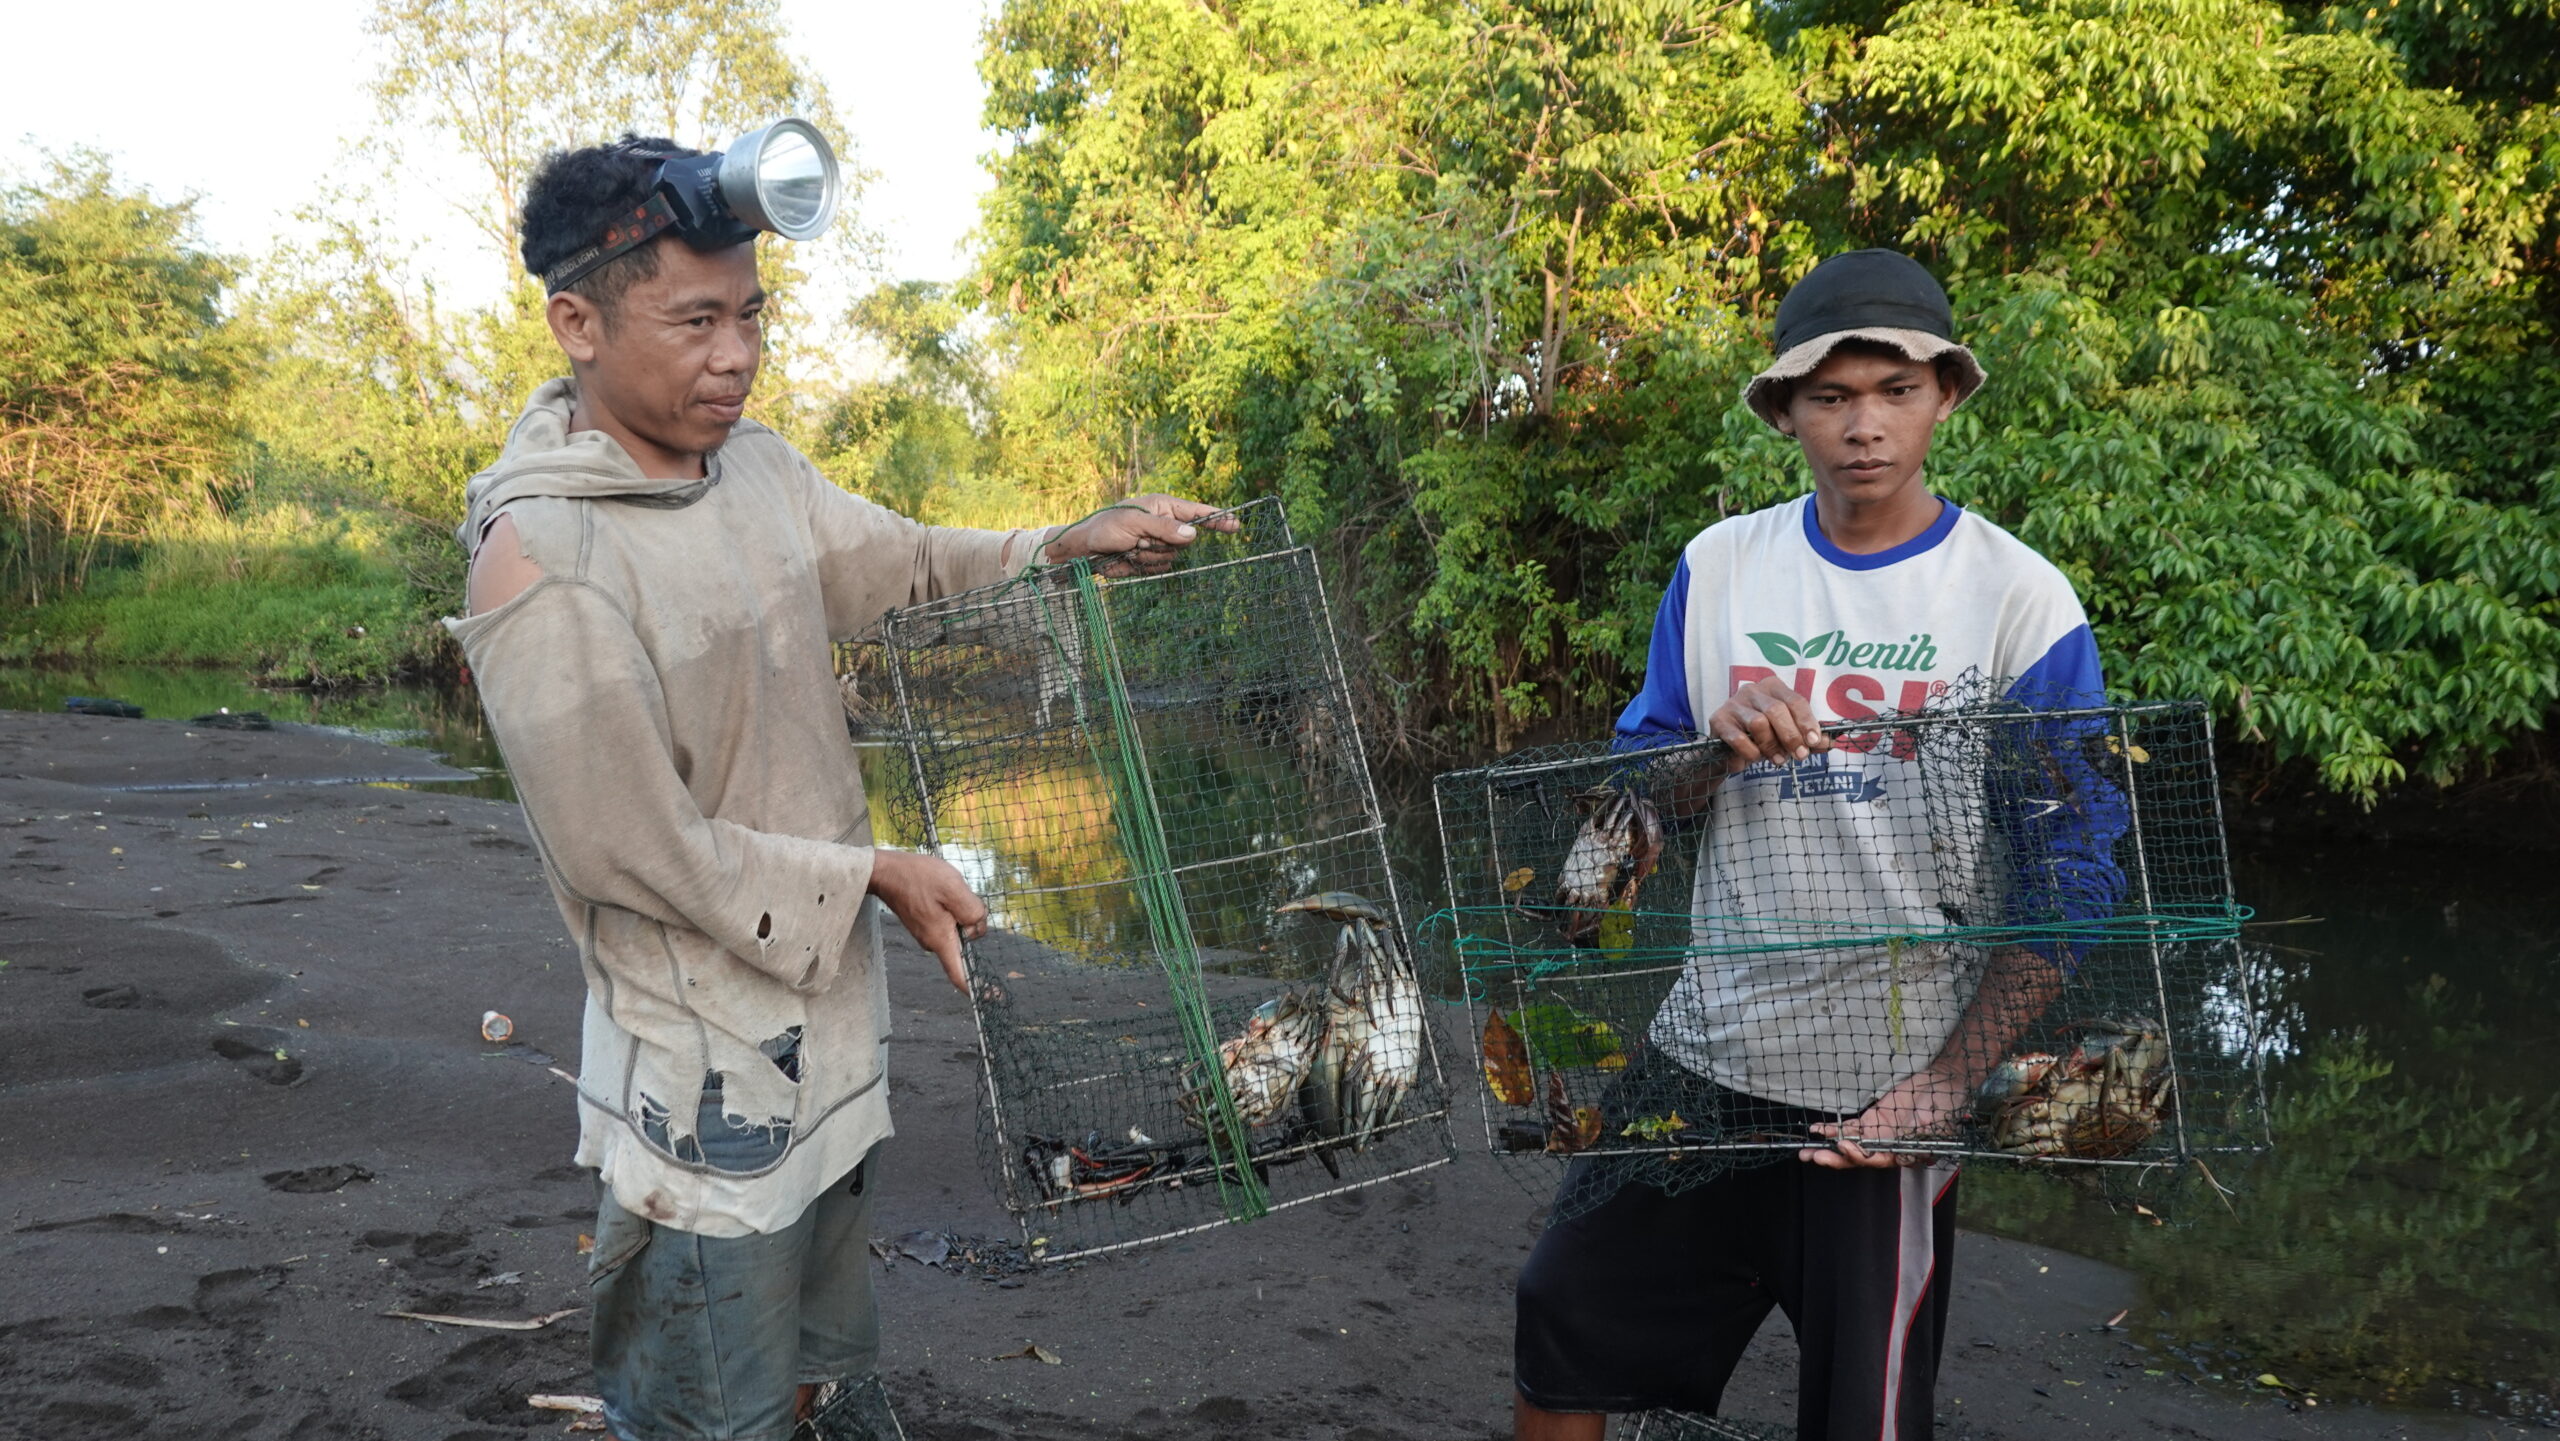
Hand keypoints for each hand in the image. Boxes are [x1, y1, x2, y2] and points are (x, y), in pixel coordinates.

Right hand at [866, 849, 988, 992]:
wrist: (886, 871)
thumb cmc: (918, 877)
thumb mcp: (953, 888)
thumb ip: (971, 911)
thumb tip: (977, 929)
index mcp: (941, 939)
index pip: (960, 974)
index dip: (977, 988)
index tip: (993, 996)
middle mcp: (932, 942)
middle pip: (964, 944)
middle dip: (971, 924)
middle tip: (960, 895)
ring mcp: (926, 933)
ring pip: (957, 929)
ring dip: (960, 911)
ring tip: (946, 889)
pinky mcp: (923, 923)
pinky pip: (947, 921)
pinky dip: (951, 907)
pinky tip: (941, 890)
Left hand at [1044, 494, 1239, 575]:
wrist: (1086, 549)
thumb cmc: (1106, 527)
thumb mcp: (1135, 523)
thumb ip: (1165, 528)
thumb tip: (1193, 534)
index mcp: (1163, 507)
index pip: (1197, 512)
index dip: (1218, 519)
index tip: (1236, 525)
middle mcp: (1165, 524)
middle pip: (1185, 540)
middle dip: (1163, 543)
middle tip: (1139, 539)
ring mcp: (1159, 543)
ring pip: (1173, 557)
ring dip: (1151, 556)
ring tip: (1131, 547)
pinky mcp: (1152, 560)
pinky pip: (1161, 568)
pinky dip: (1146, 566)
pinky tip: (1130, 558)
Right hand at [1705, 677, 1831, 773]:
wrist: (1728, 750)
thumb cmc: (1762, 738)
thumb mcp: (1788, 735)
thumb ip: (1807, 737)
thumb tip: (1829, 742)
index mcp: (1773, 686)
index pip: (1795, 700)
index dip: (1806, 722)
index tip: (1814, 741)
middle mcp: (1752, 689)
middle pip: (1777, 710)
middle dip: (1791, 736)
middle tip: (1799, 756)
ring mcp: (1733, 703)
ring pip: (1759, 723)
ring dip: (1771, 746)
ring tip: (1777, 760)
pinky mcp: (1718, 719)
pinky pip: (1739, 738)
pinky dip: (1751, 752)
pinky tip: (1754, 758)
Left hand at [1801, 1064, 1969, 1169]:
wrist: (1942, 1083)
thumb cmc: (1944, 1108)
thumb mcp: (1934, 1129)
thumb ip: (1915, 1144)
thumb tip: (1900, 1159)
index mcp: (1904, 1155)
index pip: (1876, 1161)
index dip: (1859, 1156)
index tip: (1845, 1146)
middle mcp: (1888, 1148)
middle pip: (1857, 1158)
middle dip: (1836, 1159)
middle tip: (1816, 1157)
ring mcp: (1877, 1134)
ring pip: (1849, 1145)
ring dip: (1828, 1149)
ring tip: (1806, 1152)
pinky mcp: (1871, 1120)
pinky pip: (1849, 1128)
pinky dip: (1832, 1130)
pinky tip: (1817, 1131)